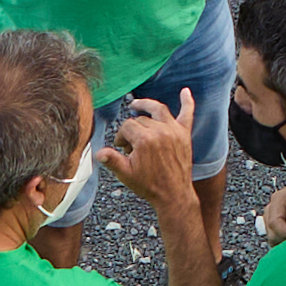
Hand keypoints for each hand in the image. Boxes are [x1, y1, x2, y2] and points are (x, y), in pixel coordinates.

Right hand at [103, 93, 199, 211]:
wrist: (173, 194)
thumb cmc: (149, 185)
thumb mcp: (125, 174)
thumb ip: (112, 160)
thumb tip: (99, 153)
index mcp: (144, 140)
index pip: (127, 126)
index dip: (121, 136)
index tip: (121, 147)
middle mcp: (160, 131)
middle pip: (141, 119)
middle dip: (133, 130)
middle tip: (131, 146)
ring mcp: (174, 131)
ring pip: (158, 110)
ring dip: (147, 105)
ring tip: (137, 105)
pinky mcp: (184, 134)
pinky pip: (187, 113)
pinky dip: (187, 102)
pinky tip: (185, 91)